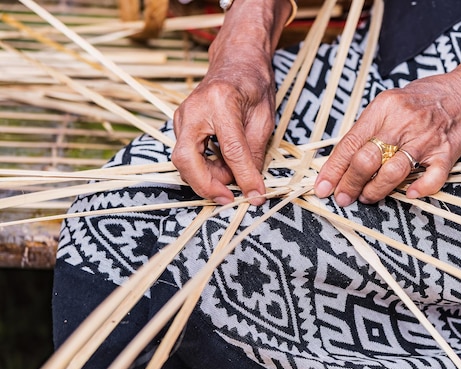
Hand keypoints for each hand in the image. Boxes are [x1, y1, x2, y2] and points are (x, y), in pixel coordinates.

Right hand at [172, 0, 290, 205]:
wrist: (235, 60)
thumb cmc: (253, 84)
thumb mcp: (264, 118)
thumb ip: (254, 152)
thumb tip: (251, 185)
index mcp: (221, 102)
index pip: (231, 150)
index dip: (244, 178)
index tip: (255, 196)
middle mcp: (194, 109)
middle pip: (187, 159)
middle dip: (206, 185)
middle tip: (229, 199)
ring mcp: (182, 116)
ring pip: (184, 160)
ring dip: (207, 177)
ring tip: (233, 177)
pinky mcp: (180, 124)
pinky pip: (187, 154)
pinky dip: (203, 167)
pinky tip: (223, 167)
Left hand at [314, 72, 460, 205]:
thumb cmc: (421, 100)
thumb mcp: (388, 104)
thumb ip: (367, 128)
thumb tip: (339, 161)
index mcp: (383, 108)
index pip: (350, 143)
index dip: (333, 169)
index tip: (322, 188)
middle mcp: (402, 122)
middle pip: (367, 159)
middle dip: (350, 183)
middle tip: (343, 197)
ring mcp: (425, 138)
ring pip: (393, 172)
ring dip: (376, 190)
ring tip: (368, 197)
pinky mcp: (446, 152)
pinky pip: (432, 178)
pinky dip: (420, 189)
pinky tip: (409, 194)